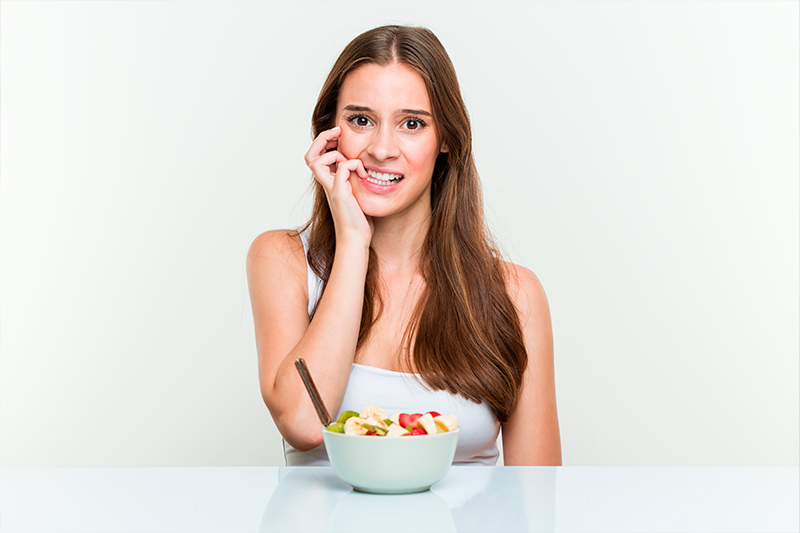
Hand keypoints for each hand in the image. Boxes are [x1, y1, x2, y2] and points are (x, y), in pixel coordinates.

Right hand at [304, 126, 372, 245]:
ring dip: (334, 153)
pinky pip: (343, 167)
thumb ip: (355, 179)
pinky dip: (354, 164)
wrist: (356, 239)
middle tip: (338, 133)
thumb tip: (365, 166)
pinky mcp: (340, 193)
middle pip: (310, 156)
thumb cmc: (358, 220)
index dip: (324, 143)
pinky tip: (365, 174)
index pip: (316, 157)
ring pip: (316, 161)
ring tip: (349, 158)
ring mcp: (331, 188)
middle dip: (322, 139)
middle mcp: (326, 184)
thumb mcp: (356, 193)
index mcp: (329, 182)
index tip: (339, 136)